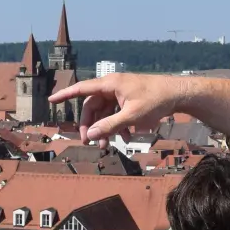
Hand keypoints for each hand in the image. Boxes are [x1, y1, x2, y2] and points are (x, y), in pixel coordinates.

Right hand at [49, 73, 188, 141]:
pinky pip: (116, 113)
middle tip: (90, 142)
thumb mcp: (132, 116)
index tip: (51, 100)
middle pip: (93, 106)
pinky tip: (127, 137)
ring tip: (109, 145)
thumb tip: (92, 134)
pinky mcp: (129, 100)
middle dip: (91, 125)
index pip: (82, 89)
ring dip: (105, 128)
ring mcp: (121, 93)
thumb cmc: (156, 100)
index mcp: (110, 84)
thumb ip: (110, 126)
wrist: (178, 94)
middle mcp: (113, 86)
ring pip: (105, 112)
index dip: (65, 95)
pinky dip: (118, 125)